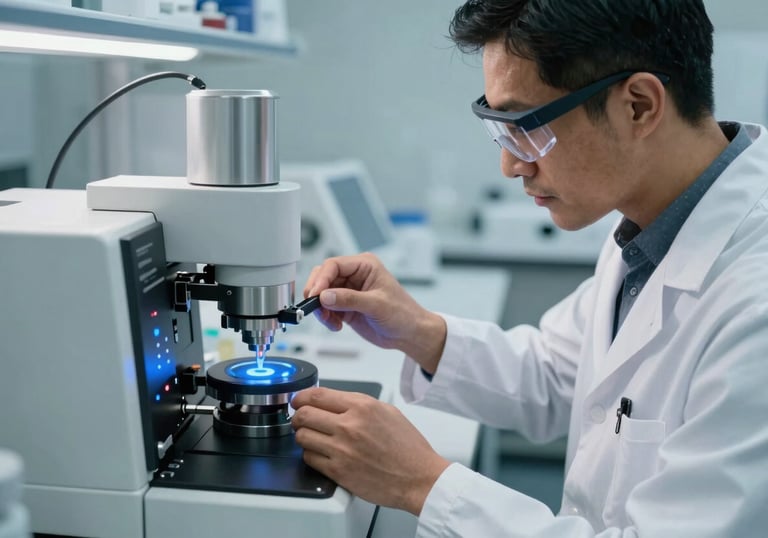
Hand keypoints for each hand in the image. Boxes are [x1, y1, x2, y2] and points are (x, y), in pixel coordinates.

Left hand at [291, 386, 449, 514]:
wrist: (419, 478)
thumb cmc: (407, 447)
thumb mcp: (387, 411)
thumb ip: (358, 404)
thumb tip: (333, 402)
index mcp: (362, 406)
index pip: (317, 395)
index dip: (301, 397)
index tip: (298, 401)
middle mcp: (349, 425)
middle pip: (304, 414)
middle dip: (298, 416)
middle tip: (300, 420)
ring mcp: (342, 449)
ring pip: (302, 436)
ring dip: (303, 436)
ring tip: (312, 438)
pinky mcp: (338, 471)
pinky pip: (310, 458)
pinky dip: (311, 455)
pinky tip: (322, 454)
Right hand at [304, 253, 445, 372]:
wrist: (409, 333)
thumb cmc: (403, 313)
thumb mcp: (377, 305)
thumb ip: (349, 299)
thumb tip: (326, 296)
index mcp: (364, 265)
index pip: (333, 265)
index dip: (321, 279)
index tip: (315, 295)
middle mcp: (354, 276)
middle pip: (323, 277)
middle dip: (317, 293)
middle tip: (316, 308)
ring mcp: (348, 291)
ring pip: (321, 294)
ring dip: (320, 309)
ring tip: (331, 321)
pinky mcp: (344, 306)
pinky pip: (325, 308)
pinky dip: (326, 317)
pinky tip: (336, 325)